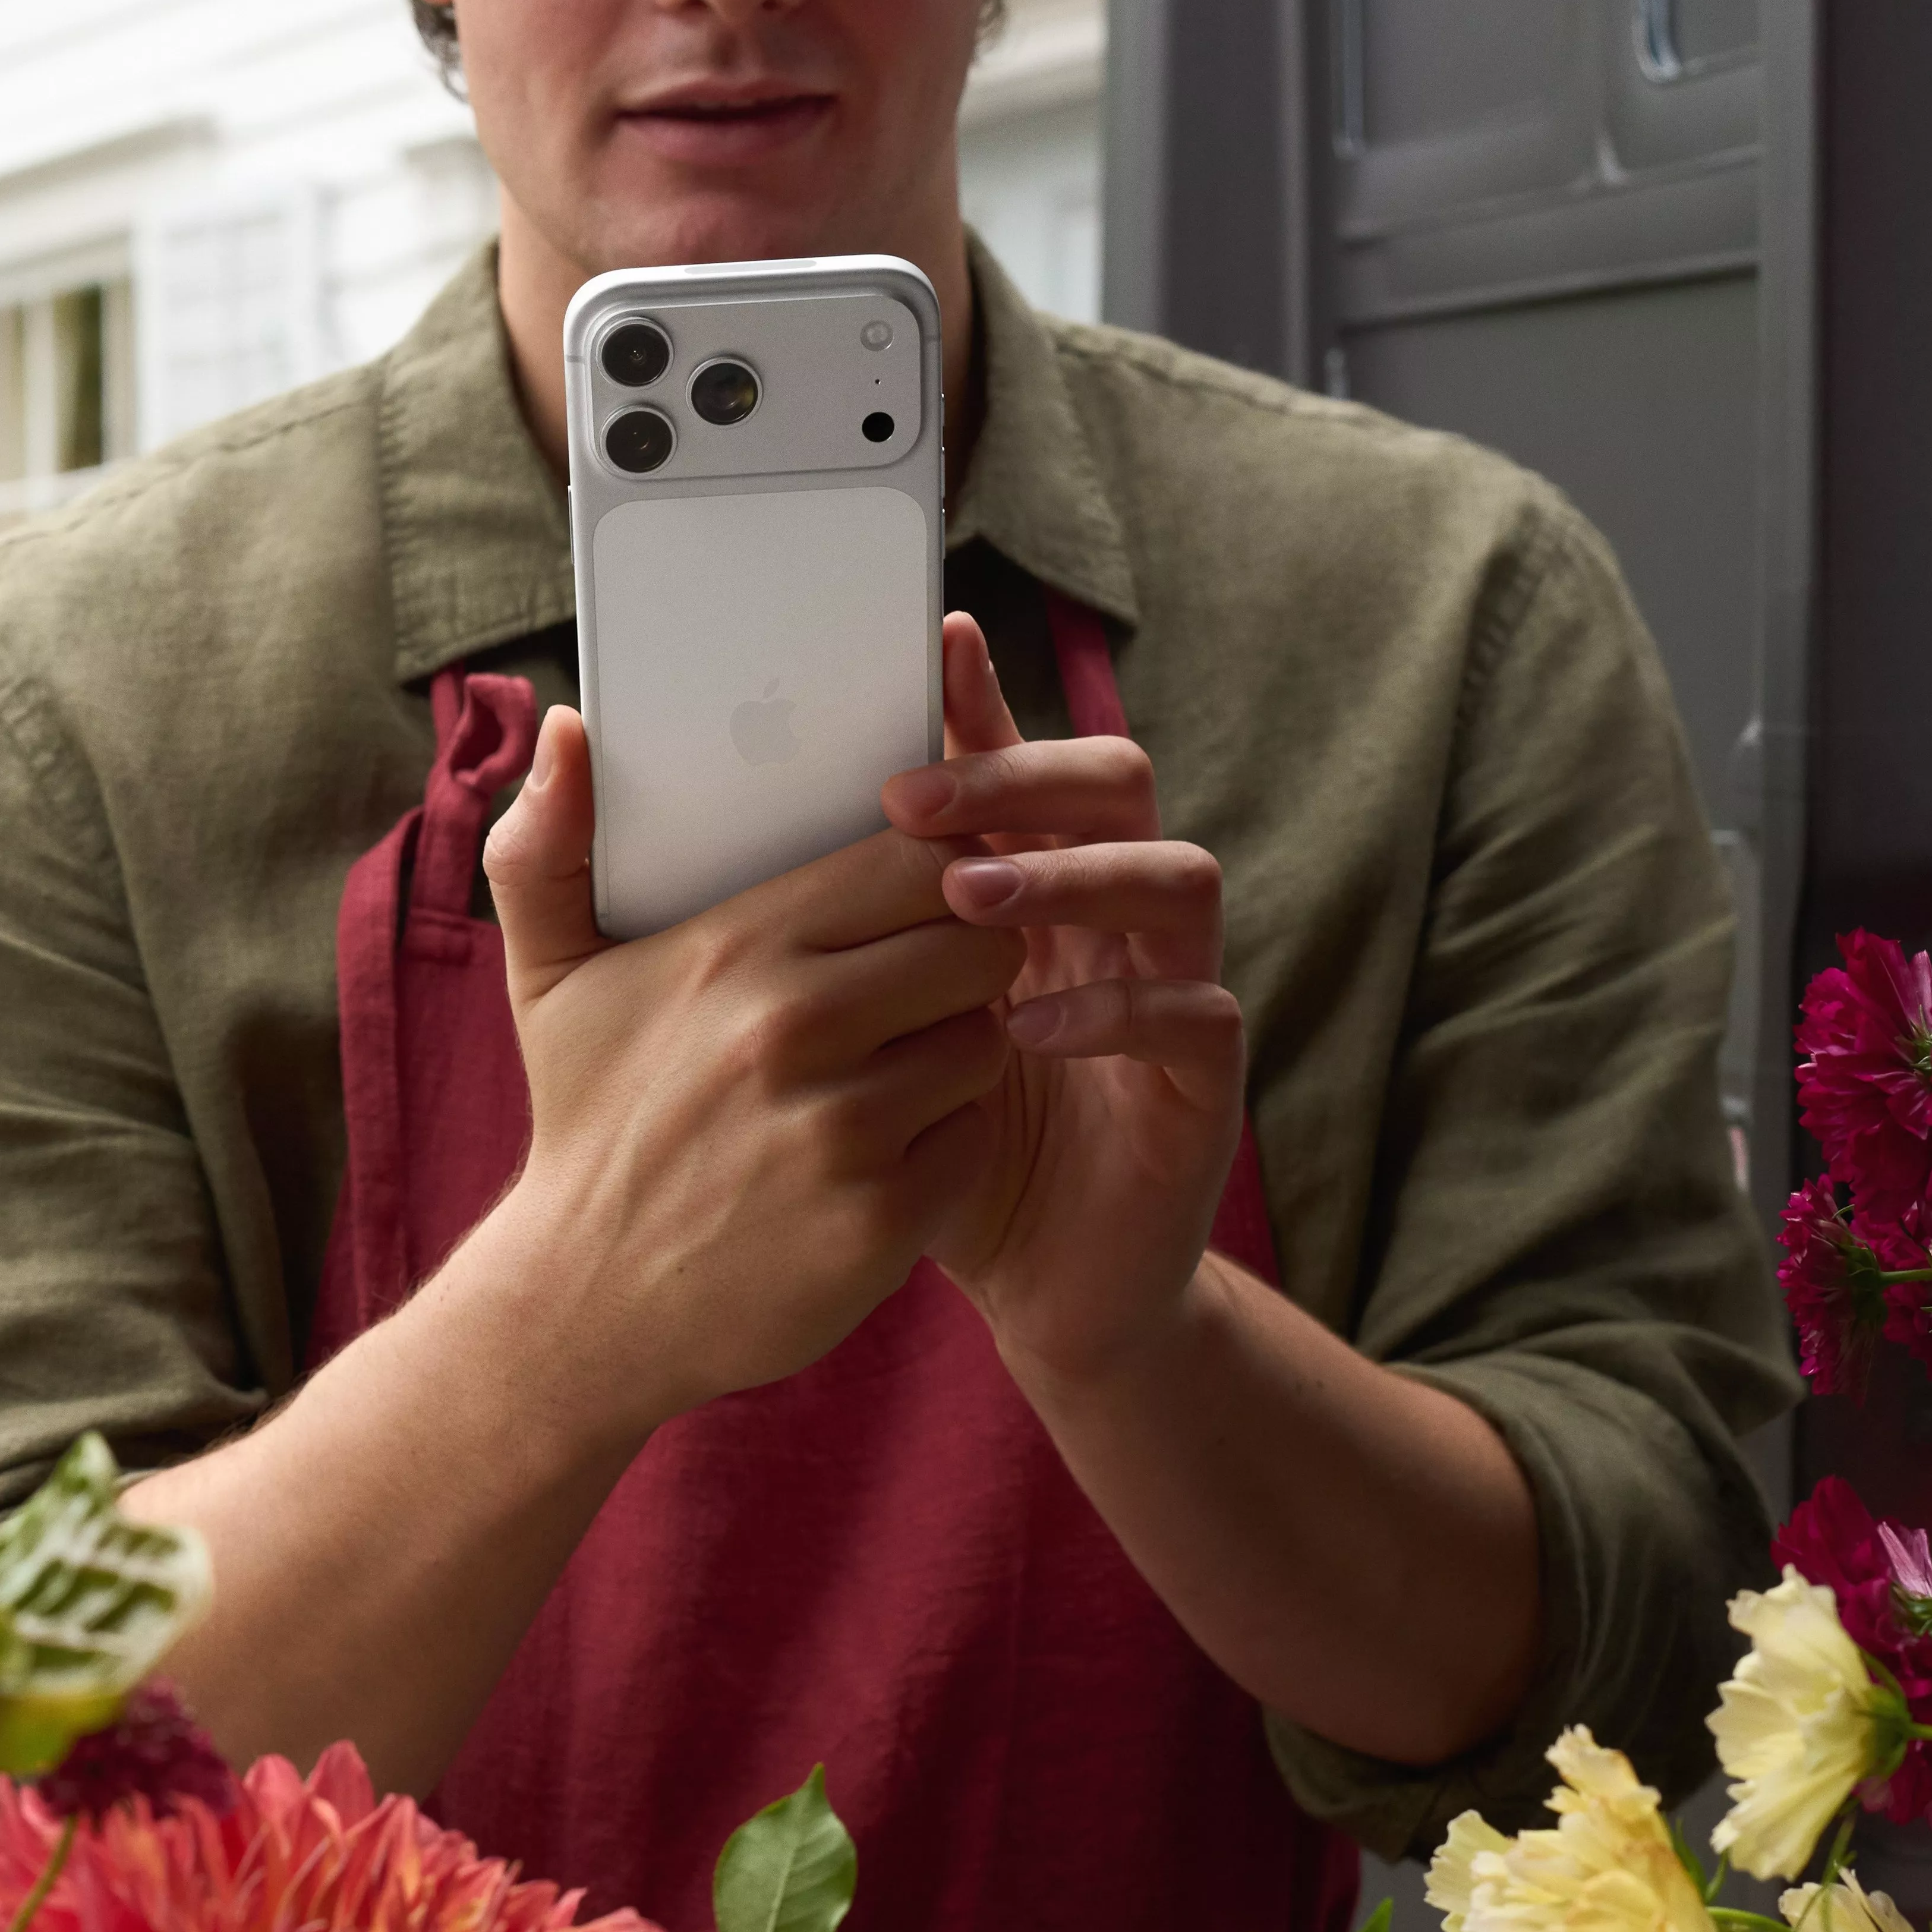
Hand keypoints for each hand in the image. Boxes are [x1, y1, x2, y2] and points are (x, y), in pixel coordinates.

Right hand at [477, 702, 1024, 1430]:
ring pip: (986, 1038)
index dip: (938, 867)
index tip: (922, 894)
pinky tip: (886, 1149)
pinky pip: (973, 1136)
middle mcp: (794, 1028)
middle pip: (976, 939)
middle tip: (922, 984)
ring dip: (961, 1048)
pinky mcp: (883, 1217)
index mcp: (737, 948)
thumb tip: (567, 729)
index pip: (914, 856)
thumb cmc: (588, 1121)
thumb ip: (549, 843)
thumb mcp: (548, 978)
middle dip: (964, 954)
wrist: (588, 1306)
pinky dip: (947, 1142)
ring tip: (896, 1066)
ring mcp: (843, 1127)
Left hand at [885, 612, 1247, 1387]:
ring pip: (1176, 877)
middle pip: (1119, 785)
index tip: (933, 643)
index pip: (1020, 765)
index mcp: (1033, 889)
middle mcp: (1113, 919)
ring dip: (1076, 876)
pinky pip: (1194, 1012)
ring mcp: (1172, 989)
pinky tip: (1026, 1029)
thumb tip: (729, 844)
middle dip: (1029, 774)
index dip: (987, 702)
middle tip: (920, 803)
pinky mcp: (1203, 1083)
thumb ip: (822, 940)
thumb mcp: (862, 1035)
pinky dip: (1116, 1007)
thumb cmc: (931, 1146)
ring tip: (973, 899)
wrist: (1037, 1288)